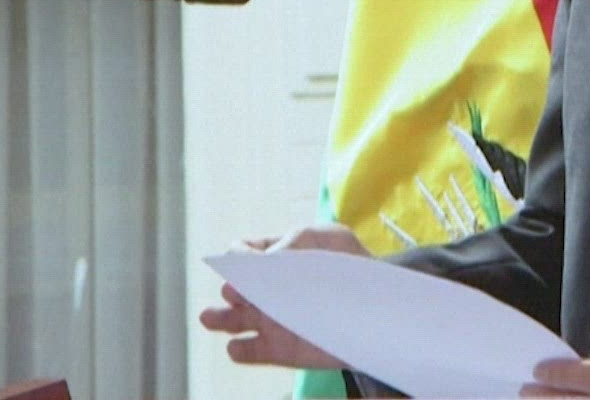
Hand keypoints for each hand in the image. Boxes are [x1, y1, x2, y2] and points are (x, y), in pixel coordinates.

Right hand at [197, 224, 373, 368]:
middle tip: (236, 289)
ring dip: (219, 318)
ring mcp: (271, 319)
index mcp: (276, 258)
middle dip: (231, 287)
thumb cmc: (353, 265)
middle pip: (234, 288)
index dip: (239, 254)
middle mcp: (268, 289)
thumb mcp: (329, 238)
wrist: (378, 306)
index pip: (243, 253)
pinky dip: (239, 349)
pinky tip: (237, 345)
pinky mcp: (280, 349)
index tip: (243, 255)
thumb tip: (264, 257)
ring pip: (233, 320)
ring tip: (211, 317)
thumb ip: (296, 239)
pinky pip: (248, 351)